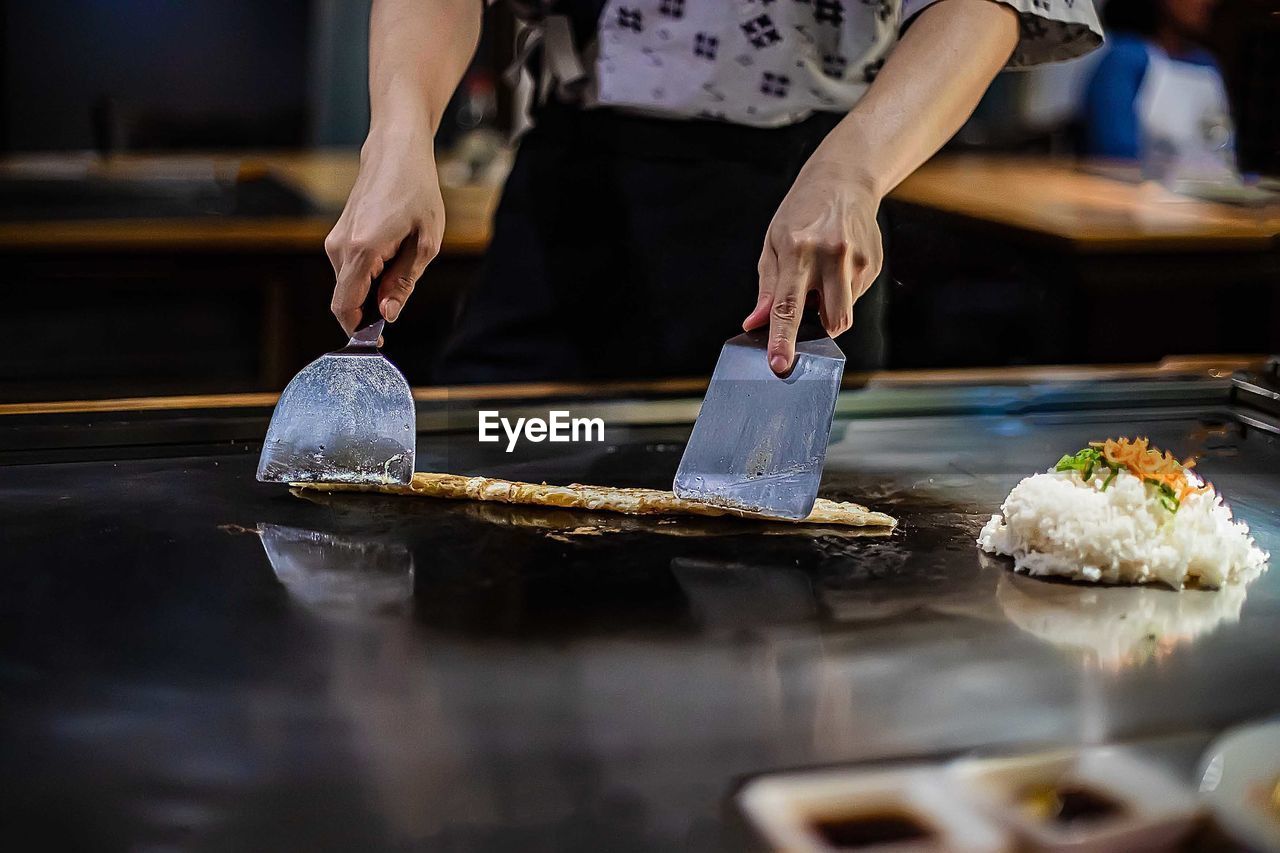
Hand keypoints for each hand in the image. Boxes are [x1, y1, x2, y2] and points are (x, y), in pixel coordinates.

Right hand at [324, 126, 443, 336]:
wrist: (396, 150)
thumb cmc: (416, 190)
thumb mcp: (425, 242)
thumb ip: (404, 283)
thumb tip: (387, 314)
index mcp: (361, 250)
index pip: (344, 306)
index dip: (359, 330)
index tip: (378, 341)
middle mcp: (339, 247)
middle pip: (346, 298)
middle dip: (370, 310)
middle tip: (401, 296)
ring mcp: (335, 240)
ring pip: (349, 284)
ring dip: (372, 289)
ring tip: (404, 261)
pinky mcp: (339, 235)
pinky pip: (350, 269)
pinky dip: (368, 275)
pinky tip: (393, 254)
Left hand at [743, 157, 882, 374]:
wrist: (843, 180)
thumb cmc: (802, 211)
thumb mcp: (773, 243)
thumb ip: (768, 288)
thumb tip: (757, 322)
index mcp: (798, 250)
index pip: (789, 307)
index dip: (783, 340)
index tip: (780, 365)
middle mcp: (831, 256)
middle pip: (832, 321)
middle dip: (819, 329)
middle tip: (807, 308)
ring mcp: (856, 260)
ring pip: (844, 313)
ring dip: (829, 308)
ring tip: (820, 276)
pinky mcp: (872, 264)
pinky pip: (854, 296)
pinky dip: (841, 292)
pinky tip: (836, 265)